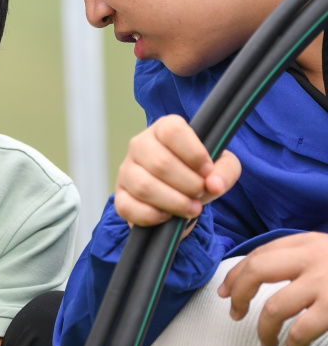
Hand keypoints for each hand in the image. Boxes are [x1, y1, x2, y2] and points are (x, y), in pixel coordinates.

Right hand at [114, 115, 240, 226]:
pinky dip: (151, 216)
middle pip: (160, 163)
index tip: (207, 171)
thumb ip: (225, 171)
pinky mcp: (120, 196)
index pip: (173, 131)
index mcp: (163, 129)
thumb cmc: (197, 172)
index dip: (194, 154)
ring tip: (191, 209)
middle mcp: (140, 145)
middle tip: (201, 194)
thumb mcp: (220, 166)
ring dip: (174, 202)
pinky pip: (127, 207)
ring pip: (144, 186)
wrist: (179, 193)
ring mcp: (126, 170)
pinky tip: (167, 216)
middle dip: (188, 184)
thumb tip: (214, 184)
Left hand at [218, 233, 327, 345]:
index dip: (237, 273)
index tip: (225, 291)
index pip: (261, 253)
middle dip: (238, 294)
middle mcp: (314, 257)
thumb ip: (304, 259)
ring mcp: (324, 282)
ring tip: (266, 345)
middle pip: (256, 271)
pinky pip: (300, 332)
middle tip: (234, 314)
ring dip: (264, 331)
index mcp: (310, 242)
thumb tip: (264, 275)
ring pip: (274, 308)